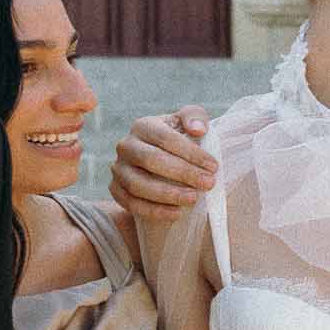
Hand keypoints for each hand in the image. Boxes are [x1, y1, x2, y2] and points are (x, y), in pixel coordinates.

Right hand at [110, 105, 216, 222]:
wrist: (161, 159)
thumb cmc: (178, 138)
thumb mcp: (187, 121)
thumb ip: (195, 116)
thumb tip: (198, 130)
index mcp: (143, 126)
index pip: (166, 138)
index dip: (191, 153)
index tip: (214, 166)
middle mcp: (126, 146)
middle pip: (152, 160)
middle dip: (183, 173)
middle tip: (209, 183)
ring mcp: (118, 168)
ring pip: (138, 184)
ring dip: (168, 194)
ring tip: (194, 199)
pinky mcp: (115, 189)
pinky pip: (131, 203)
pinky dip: (154, 211)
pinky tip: (176, 213)